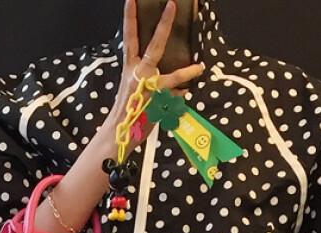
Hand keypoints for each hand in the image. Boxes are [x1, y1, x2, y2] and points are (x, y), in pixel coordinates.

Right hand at [109, 0, 204, 155]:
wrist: (121, 132)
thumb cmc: (128, 111)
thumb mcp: (134, 88)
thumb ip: (149, 78)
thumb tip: (173, 78)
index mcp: (130, 67)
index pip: (129, 38)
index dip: (130, 18)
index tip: (131, 0)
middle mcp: (138, 73)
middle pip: (154, 45)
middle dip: (165, 25)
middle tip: (172, 5)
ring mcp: (150, 86)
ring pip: (174, 75)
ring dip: (188, 72)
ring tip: (200, 67)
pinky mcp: (160, 101)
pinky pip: (177, 96)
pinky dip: (181, 98)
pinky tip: (184, 98)